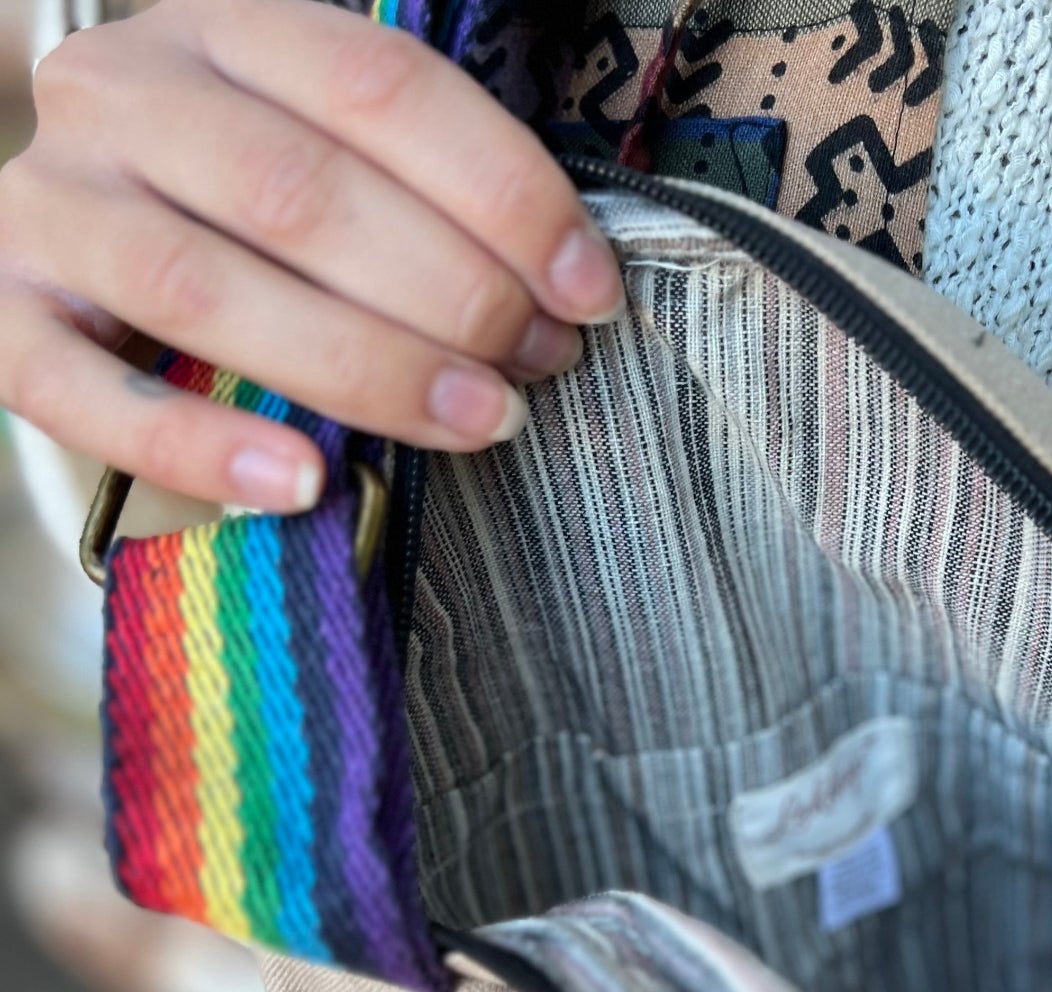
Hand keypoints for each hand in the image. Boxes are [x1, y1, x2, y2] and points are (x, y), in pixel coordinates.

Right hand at [0, 0, 622, 512]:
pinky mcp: (3, 314)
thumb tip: (570, 293)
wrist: (89, 232)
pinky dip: (200, 446)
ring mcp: (50, 202)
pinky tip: (305, 484)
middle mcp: (123, 92)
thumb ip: (427, 195)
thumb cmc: (259, 210)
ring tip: (479, 422)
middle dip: (449, 292)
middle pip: (299, 192)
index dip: (506, 195)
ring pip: (204, 287)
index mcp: (224, 27)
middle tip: (536, 367)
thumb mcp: (341, 155)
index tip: (590, 292)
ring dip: (363, 367)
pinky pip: (84, 393)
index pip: (381, 89)